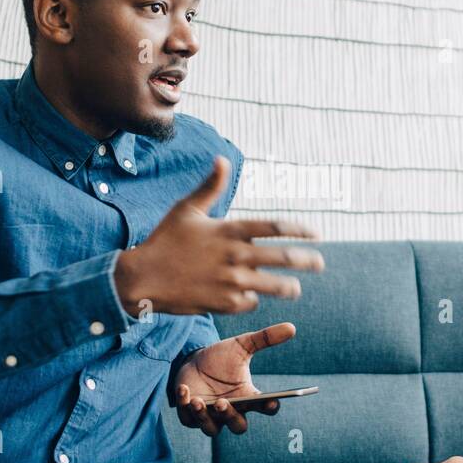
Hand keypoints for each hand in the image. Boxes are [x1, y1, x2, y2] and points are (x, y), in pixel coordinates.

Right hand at [114, 156, 324, 316]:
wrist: (143, 278)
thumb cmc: (165, 240)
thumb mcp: (187, 209)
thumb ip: (211, 186)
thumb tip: (222, 158)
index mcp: (230, 230)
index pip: (276, 227)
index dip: (300, 230)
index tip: (317, 234)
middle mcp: (235, 256)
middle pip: (284, 258)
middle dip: (307, 261)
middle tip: (319, 263)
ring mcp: (232, 281)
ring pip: (274, 286)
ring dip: (289, 287)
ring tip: (295, 288)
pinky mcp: (224, 303)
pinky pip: (250, 302)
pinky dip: (253, 298)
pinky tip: (252, 295)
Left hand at [173, 322, 293, 435]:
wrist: (193, 360)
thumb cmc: (221, 357)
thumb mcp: (242, 345)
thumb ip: (265, 338)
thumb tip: (292, 327)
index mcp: (248, 397)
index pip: (266, 408)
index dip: (270, 407)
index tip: (272, 402)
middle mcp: (232, 411)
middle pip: (238, 426)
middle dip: (231, 417)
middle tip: (223, 403)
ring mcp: (210, 415)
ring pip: (212, 429)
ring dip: (205, 417)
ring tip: (199, 401)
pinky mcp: (190, 415)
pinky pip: (188, 419)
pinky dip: (185, 406)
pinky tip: (184, 390)